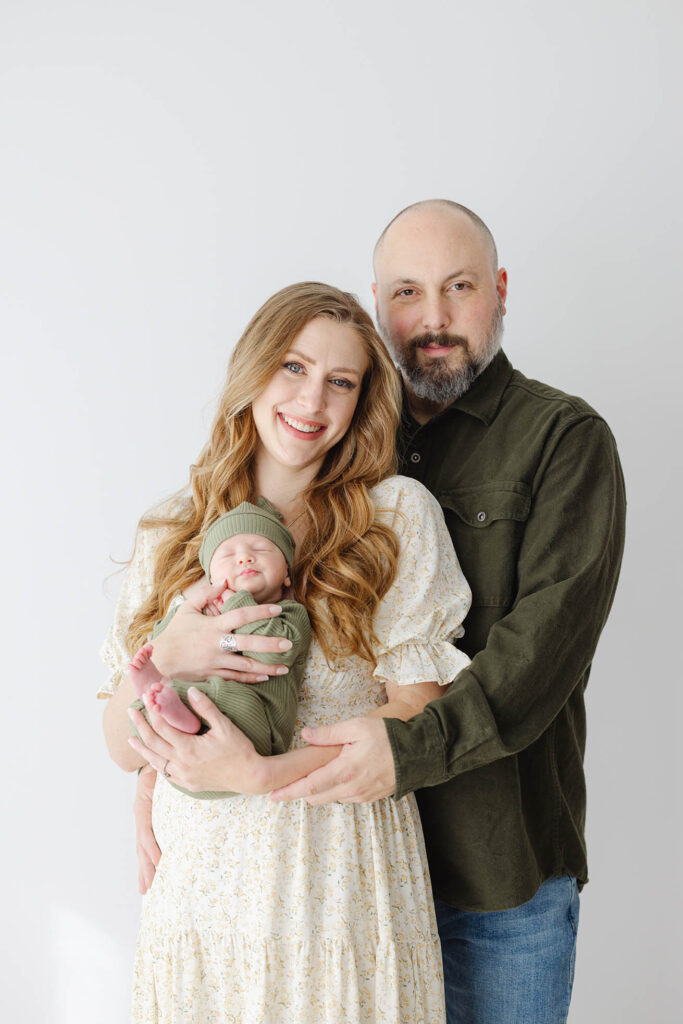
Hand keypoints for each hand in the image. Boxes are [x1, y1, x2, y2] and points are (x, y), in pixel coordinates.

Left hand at [128, 689, 269, 794]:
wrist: (249, 777)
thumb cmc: (239, 750)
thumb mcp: (224, 726)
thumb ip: (206, 708)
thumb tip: (190, 690)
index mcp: (189, 748)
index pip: (162, 726)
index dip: (153, 710)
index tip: (147, 698)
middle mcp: (181, 763)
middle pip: (152, 743)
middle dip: (139, 726)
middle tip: (131, 712)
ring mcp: (183, 776)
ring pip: (155, 761)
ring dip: (141, 748)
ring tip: (131, 739)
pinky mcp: (187, 784)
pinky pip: (165, 774)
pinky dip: (155, 763)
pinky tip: (152, 757)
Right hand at [134, 765, 160, 893]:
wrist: (155, 756)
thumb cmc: (159, 763)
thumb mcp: (160, 771)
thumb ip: (166, 778)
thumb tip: (174, 781)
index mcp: (143, 805)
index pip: (146, 831)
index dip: (151, 847)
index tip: (159, 862)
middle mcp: (141, 815)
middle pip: (142, 845)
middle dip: (145, 867)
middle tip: (148, 888)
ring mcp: (145, 819)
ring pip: (143, 848)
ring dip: (145, 868)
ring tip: (145, 888)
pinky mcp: (150, 820)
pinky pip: (148, 842)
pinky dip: (148, 858)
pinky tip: (152, 870)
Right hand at [149, 580, 289, 682]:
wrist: (158, 661)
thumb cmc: (174, 633)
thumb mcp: (187, 609)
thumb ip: (205, 594)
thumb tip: (223, 580)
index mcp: (213, 626)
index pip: (241, 615)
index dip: (260, 611)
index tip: (278, 610)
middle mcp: (216, 644)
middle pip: (248, 643)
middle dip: (270, 644)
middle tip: (289, 644)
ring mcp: (215, 662)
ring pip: (246, 666)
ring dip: (267, 667)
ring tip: (285, 667)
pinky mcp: (213, 675)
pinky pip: (236, 678)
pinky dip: (252, 678)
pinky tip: (266, 677)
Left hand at [270, 718, 396, 803]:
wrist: (419, 752)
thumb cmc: (388, 736)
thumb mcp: (356, 726)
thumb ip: (328, 733)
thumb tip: (306, 734)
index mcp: (345, 772)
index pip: (309, 787)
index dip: (289, 792)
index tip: (273, 796)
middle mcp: (352, 789)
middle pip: (316, 798)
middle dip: (301, 791)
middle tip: (288, 781)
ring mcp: (362, 796)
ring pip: (331, 798)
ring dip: (320, 790)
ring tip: (316, 773)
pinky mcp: (371, 798)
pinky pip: (346, 798)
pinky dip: (336, 790)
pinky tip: (338, 775)